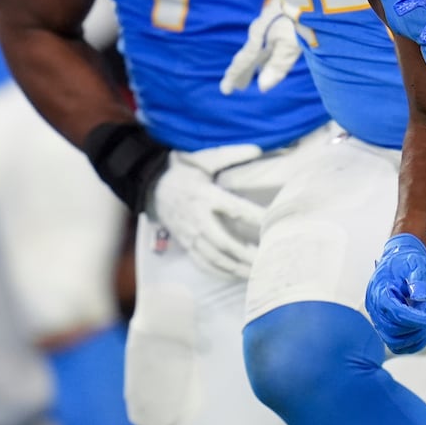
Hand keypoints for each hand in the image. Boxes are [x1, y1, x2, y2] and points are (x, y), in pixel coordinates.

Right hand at [150, 145, 265, 278]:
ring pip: (214, 258)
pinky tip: (236, 276)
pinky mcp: (186, 244)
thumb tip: (257, 148)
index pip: (234, 209)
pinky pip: (203, 264)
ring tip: (256, 273)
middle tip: (267, 259)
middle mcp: (198, 219)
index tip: (273, 223)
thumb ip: (231, 154)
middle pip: (224, 242)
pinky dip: (220, 273)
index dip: (255, 217)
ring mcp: (190, 235)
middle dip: (246, 254)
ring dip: (236, 268)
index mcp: (205, 196)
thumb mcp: (205, 159)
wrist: (152, 187)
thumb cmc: (183, 172)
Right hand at [220, 0, 301, 94]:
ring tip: (254, 74)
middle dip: (243, 71)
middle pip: (249, 55)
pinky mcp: (280, 15)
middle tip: (238, 86)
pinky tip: (270, 52)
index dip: (234, 76)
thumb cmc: (300, 15)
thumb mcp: (291, 44)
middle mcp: (260, 30)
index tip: (225, 91)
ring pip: (258, 47)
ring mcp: (269, 21)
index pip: (243, 62)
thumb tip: (263, 87)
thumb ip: (278, 65)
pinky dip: (265, 52)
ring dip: (255, 62)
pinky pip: (266, 40)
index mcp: (258, 37)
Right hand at [365, 233, 425, 354]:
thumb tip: (420, 297)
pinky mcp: (388, 326)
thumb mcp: (415, 264)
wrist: (401, 260)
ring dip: (418, 336)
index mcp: (379, 291)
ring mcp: (381, 319)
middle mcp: (376, 308)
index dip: (415, 319)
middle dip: (418, 326)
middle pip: (394, 331)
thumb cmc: (405, 261)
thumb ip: (418, 279)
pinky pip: (399, 344)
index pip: (395, 313)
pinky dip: (416, 341)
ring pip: (396, 342)